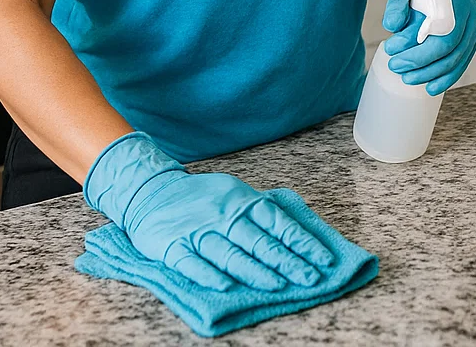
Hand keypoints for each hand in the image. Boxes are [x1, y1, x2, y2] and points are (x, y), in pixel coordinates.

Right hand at [84, 132, 334, 291]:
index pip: (278, 224)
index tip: (323, 259)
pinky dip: (206, 273)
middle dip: (287, 261)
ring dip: (254, 270)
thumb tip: (296, 237)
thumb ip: (260, 214)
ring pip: (229, 253)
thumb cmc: (203, 198)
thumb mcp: (235, 194)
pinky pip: (190, 262)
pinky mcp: (171, 246)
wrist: (151, 190)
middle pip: (258, 242)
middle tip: (310, 278)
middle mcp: (223, 215)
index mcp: (243, 201)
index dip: (302, 242)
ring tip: (278, 285)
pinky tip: (224, 286)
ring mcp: (197, 231)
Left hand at [379, 0, 475, 95]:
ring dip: (432, 74)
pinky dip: (447, 76)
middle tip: (395, 66)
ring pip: (457, 59)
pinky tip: (431, 86)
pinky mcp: (472, 36)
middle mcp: (473, 11)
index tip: (393, 51)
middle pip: (451, 49)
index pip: (444, 32)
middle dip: (421, 64)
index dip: (419, 49)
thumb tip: (392, 25)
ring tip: (407, 78)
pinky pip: (462, 61)